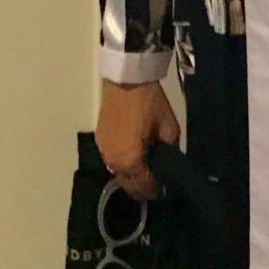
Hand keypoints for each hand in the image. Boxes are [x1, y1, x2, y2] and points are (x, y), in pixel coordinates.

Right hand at [95, 80, 180, 201]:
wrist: (127, 78)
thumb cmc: (149, 102)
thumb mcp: (169, 128)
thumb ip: (169, 151)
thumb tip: (167, 163)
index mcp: (130, 161)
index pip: (144, 187)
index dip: (156, 189)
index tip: (165, 186)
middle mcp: (113, 161)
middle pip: (128, 185)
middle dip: (142, 186)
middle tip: (156, 180)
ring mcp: (103, 150)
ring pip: (118, 174)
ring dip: (131, 175)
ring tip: (145, 167)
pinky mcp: (99, 139)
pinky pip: (112, 160)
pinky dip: (122, 163)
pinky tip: (133, 155)